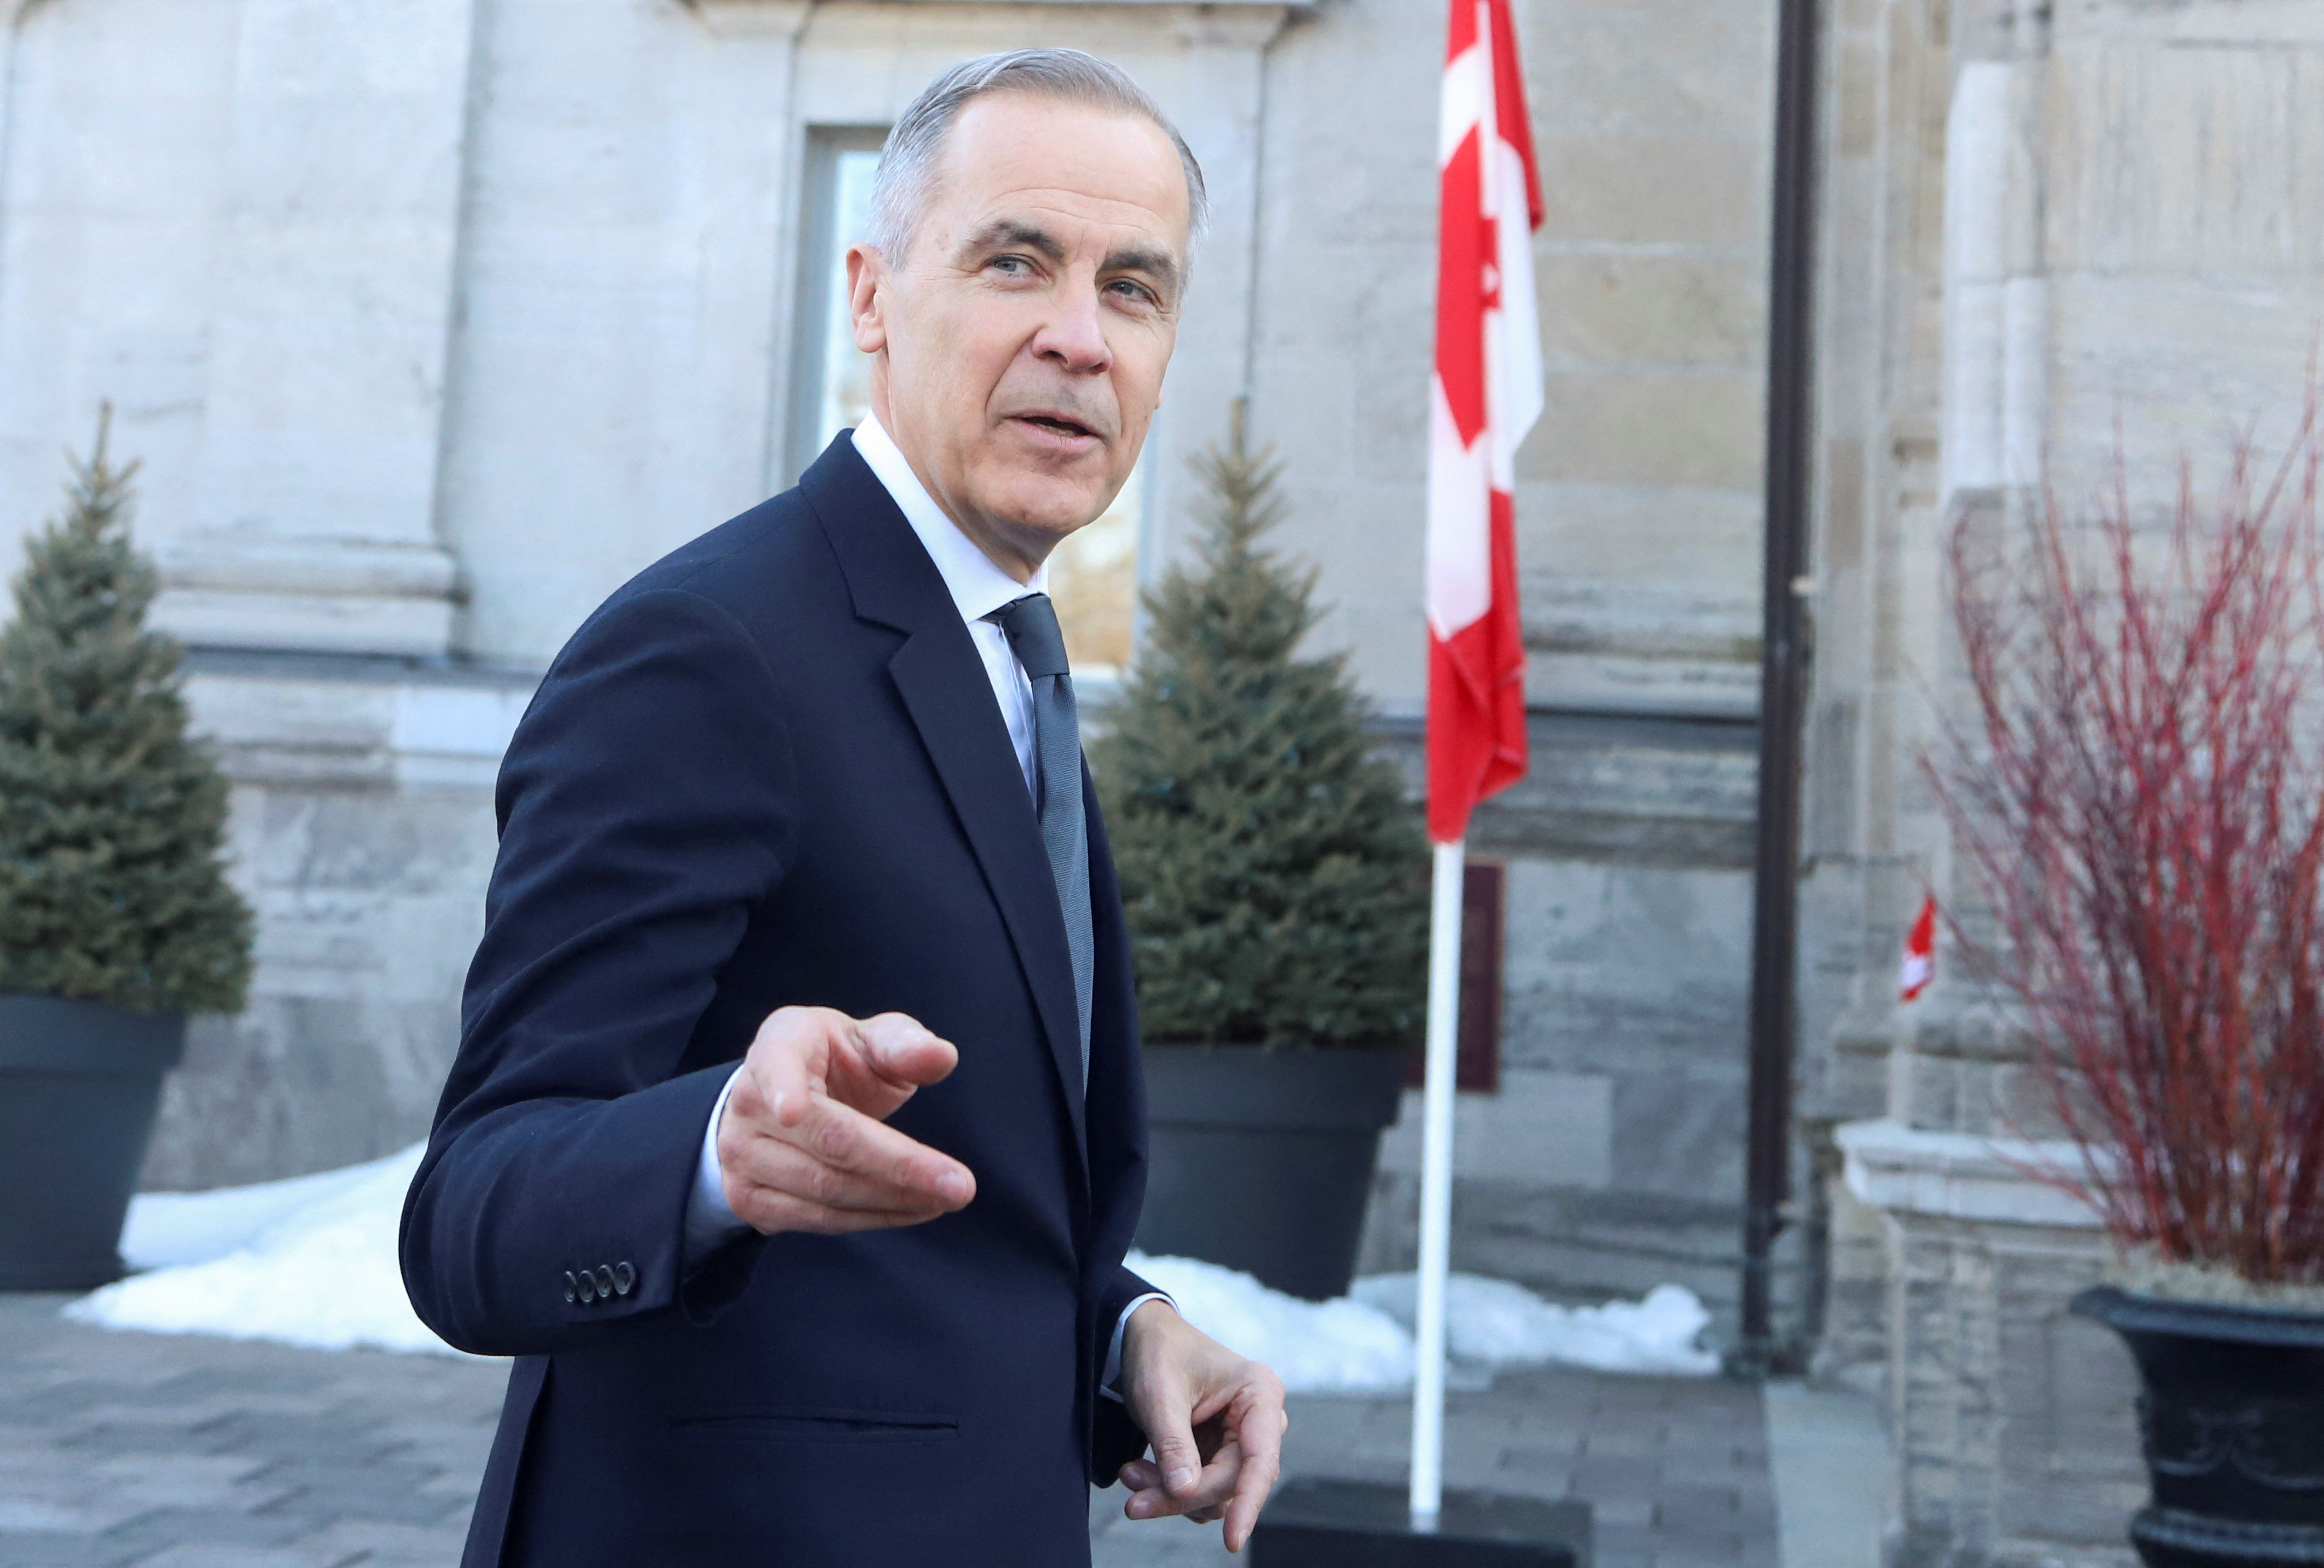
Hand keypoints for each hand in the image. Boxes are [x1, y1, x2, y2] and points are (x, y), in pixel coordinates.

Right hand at [716, 1007, 975, 1235]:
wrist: (781, 1103)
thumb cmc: (835, 1062)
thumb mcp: (868, 1039)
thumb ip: (903, 1044)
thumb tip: (941, 1056)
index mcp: (778, 1045)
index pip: (775, 1065)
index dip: (783, 1088)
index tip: (793, 1112)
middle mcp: (748, 1102)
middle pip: (828, 1143)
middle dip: (899, 1166)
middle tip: (960, 1186)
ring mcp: (742, 1157)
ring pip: (826, 1189)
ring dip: (894, 1199)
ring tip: (947, 1197)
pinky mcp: (749, 1201)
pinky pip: (819, 1219)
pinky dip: (874, 1218)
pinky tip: (914, 1209)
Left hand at [1116, 1300, 1287, 1552]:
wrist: (1141, 1337)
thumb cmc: (1157, 1352)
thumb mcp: (1159, 1394)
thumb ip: (1174, 1444)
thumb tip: (1185, 1491)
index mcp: (1259, 1393)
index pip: (1261, 1459)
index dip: (1249, 1502)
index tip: (1232, 1541)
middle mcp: (1259, 1420)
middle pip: (1232, 1483)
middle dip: (1182, 1496)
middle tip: (1134, 1503)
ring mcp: (1241, 1439)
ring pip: (1215, 1494)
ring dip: (1170, 1495)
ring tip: (1131, 1474)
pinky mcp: (1220, 1454)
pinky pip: (1201, 1489)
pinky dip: (1169, 1489)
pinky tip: (1140, 1472)